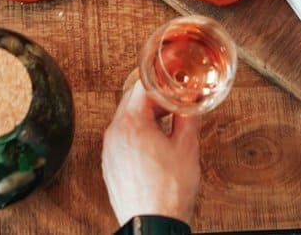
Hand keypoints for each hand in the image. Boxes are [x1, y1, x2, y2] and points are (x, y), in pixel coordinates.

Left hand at [101, 79, 201, 225]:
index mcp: (131, 124)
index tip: (172, 80)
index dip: (161, 81)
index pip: (142, 86)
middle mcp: (114, 134)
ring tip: (166, 125)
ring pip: (125, 120)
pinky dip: (136, 135)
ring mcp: (109, 150)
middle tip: (172, 103)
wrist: (153, 224)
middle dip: (153, 100)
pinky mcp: (109, 165)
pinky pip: (121, 139)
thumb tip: (191, 103)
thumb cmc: (168, 192)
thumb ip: (188, 118)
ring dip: (145, 117)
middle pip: (131, 101)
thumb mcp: (187, 148)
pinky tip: (153, 145)